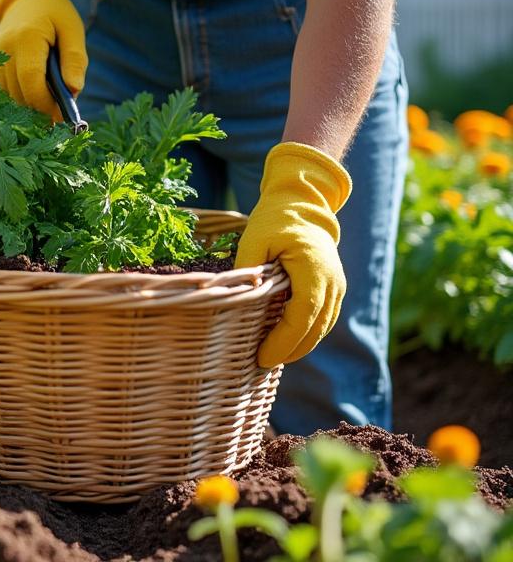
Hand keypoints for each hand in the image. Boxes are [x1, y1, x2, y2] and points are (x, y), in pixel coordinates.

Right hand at [0, 0, 86, 117]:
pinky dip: (22, 97)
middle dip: (39, 110)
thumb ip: (74, 60)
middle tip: (60, 119)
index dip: (45, 103)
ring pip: (10, 95)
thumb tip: (75, 91)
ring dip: (30, 106)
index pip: (31, 80)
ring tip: (51, 107)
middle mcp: (4, 50)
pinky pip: (6, 90)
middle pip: (19, 93)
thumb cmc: (55, 13)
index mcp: (26, 39)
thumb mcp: (73, 30)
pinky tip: (37, 96)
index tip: (62, 116)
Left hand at [235, 143, 352, 367]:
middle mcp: (332, 283)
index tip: (262, 357)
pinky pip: (323, 319)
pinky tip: (285, 343)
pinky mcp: (333, 288)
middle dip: (290, 351)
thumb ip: (248, 267)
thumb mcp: (255, 238)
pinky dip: (306, 334)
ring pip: (322, 327)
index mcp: (314, 271)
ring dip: (299, 346)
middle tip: (260, 365)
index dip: (284, 341)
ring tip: (271, 358)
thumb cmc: (275, 220)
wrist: (302, 205)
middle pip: (315, 328)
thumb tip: (234, 297)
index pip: (303, 316)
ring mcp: (336, 287)